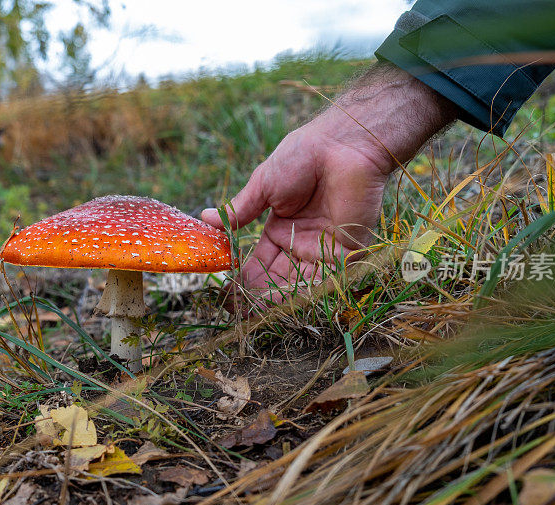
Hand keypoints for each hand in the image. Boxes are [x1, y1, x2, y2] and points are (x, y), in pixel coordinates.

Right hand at [202, 61, 456, 302]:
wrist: (342, 143)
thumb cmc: (303, 156)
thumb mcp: (264, 185)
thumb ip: (240, 209)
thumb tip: (205, 219)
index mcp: (282, 228)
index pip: (261, 261)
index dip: (245, 278)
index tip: (229, 294)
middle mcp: (303, 242)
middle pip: (279, 276)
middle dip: (261, 295)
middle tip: (241, 311)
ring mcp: (325, 247)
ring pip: (301, 281)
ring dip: (281, 297)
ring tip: (259, 310)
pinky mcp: (349, 249)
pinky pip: (328, 277)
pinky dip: (309, 290)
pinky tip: (288, 299)